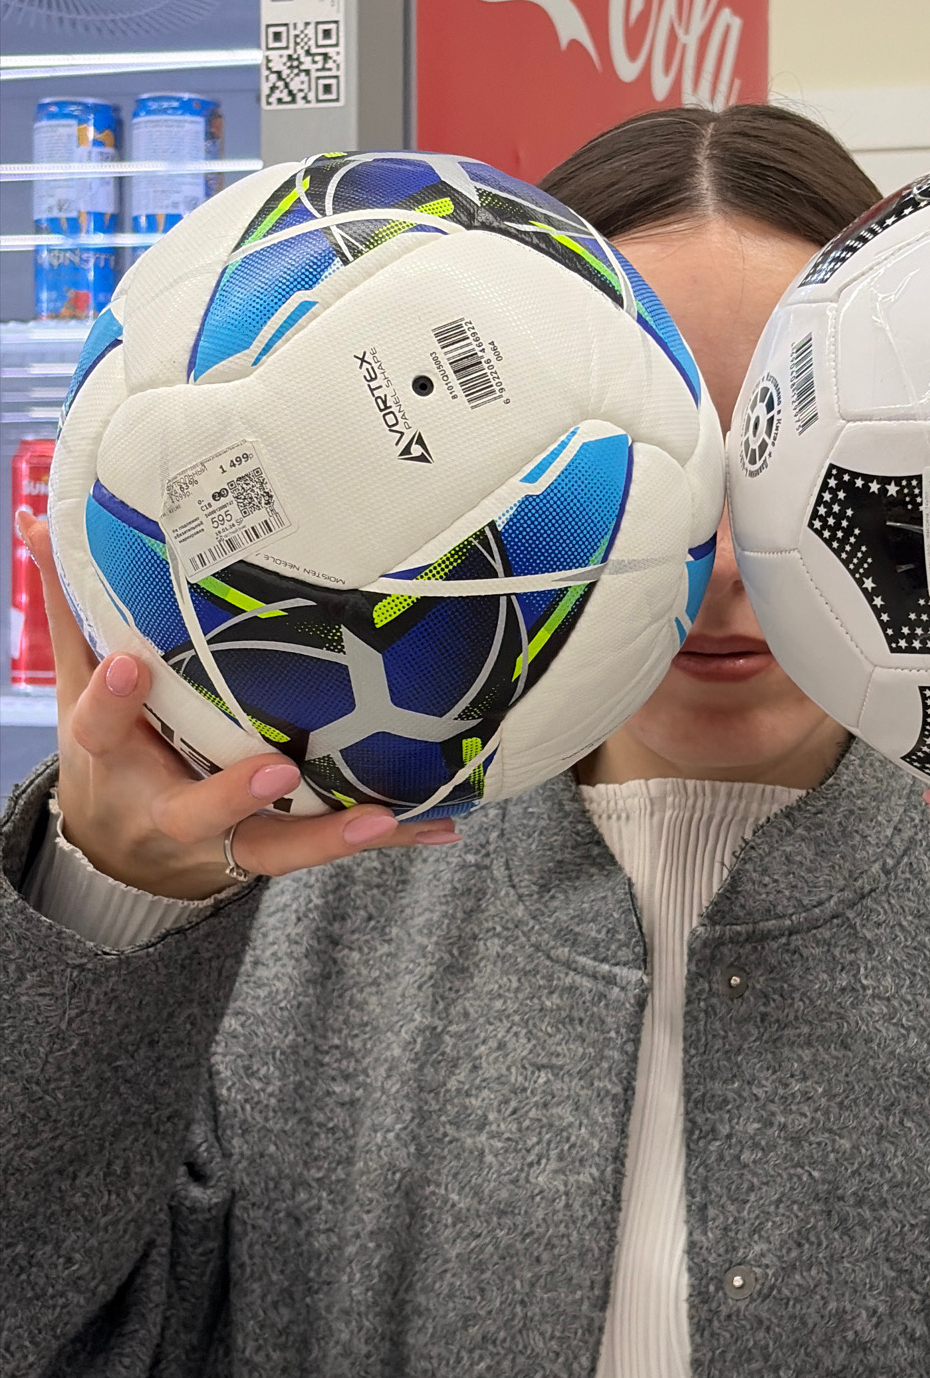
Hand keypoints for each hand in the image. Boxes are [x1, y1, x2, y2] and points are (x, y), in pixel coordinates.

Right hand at [16, 510, 458, 899]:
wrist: (125, 857)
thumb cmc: (115, 755)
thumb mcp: (79, 689)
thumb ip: (71, 610)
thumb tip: (37, 521)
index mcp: (114, 761)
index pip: (102, 729)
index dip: (113, 699)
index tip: (129, 662)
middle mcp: (170, 811)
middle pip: (198, 812)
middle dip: (235, 794)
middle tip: (278, 768)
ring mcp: (224, 840)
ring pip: (275, 848)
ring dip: (329, 836)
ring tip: (383, 819)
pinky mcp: (273, 853)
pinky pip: (332, 849)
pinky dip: (390, 839)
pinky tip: (441, 830)